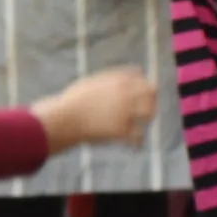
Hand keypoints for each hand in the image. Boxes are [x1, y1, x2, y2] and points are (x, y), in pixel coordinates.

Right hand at [34, 68, 156, 150]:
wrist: (64, 119)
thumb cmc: (74, 101)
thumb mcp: (94, 82)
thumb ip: (116, 76)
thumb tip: (137, 71)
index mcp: (118, 81)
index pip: (143, 80)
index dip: (144, 88)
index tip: (141, 97)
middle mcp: (125, 94)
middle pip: (152, 94)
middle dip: (150, 101)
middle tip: (145, 112)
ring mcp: (125, 112)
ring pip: (149, 114)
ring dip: (147, 119)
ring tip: (139, 126)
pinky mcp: (122, 130)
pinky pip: (139, 137)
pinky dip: (138, 141)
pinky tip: (134, 145)